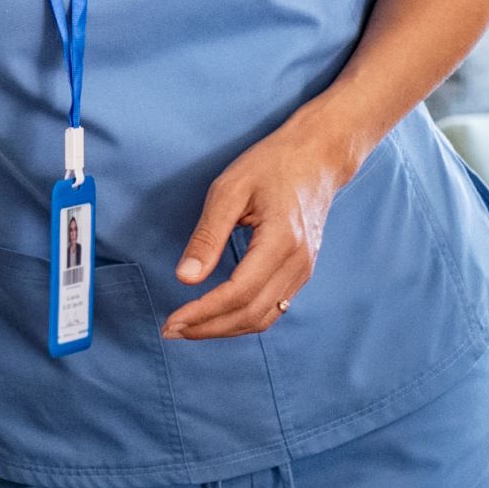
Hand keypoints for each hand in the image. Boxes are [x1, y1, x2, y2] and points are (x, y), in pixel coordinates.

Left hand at [165, 110, 363, 338]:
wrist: (317, 157)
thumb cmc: (272, 165)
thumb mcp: (229, 190)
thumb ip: (207, 236)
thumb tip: (185, 278)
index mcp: (281, 241)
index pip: (238, 293)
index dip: (203, 313)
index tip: (172, 320)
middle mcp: (298, 263)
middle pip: (250, 314)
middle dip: (208, 328)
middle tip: (171, 330)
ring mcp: (304, 270)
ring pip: (263, 318)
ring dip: (224, 329)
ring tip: (189, 327)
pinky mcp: (301, 272)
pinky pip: (273, 308)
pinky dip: (242, 319)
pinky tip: (217, 316)